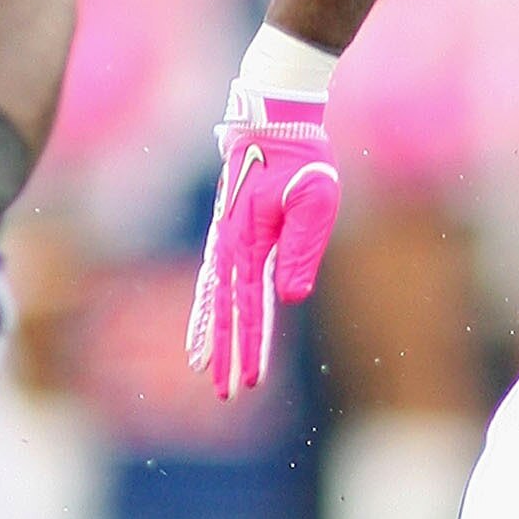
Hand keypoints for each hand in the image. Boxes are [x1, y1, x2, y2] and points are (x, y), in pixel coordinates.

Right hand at [186, 84, 340, 398]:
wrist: (275, 124)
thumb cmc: (302, 161)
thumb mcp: (315, 201)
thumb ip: (300, 250)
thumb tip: (288, 299)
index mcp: (249, 242)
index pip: (248, 307)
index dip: (250, 346)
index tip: (252, 381)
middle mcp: (228, 246)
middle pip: (225, 312)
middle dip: (226, 354)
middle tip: (227, 394)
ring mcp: (223, 240)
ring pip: (212, 298)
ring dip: (210, 335)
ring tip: (204, 369)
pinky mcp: (227, 234)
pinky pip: (212, 279)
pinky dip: (206, 307)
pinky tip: (205, 326)